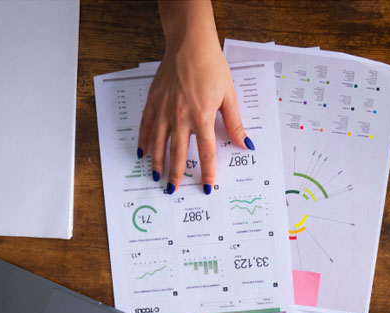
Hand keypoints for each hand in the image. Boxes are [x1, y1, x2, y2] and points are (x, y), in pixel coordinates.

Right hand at [137, 32, 251, 194]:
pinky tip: (143, 152)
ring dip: (157, 162)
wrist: (190, 44)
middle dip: (175, 174)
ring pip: (159, 142)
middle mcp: (180, 116)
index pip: (205, 152)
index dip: (207, 172)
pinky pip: (147, 125)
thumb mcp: (228, 96)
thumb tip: (246, 145)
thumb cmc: (212, 67)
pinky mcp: (154, 100)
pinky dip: (144, 140)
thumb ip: (235, 123)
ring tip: (155, 177)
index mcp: (202, 116)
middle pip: (177, 152)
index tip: (207, 187)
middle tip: (173, 190)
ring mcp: (164, 109)